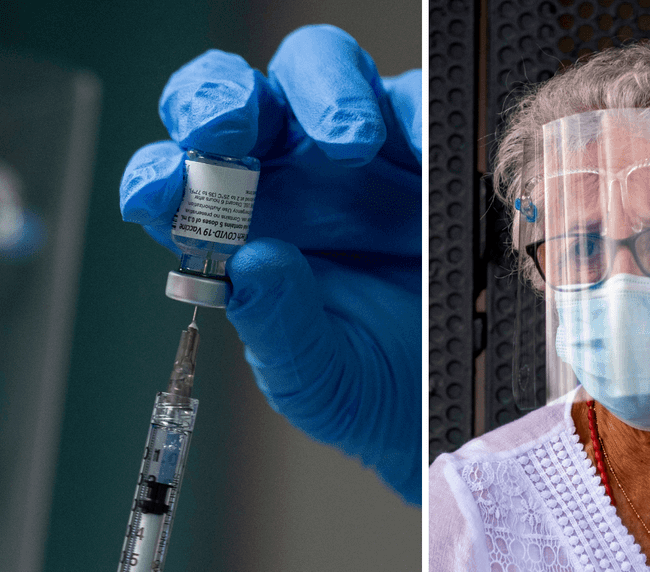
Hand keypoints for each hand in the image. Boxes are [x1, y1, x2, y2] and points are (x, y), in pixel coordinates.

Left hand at [119, 25, 421, 502]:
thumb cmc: (378, 392)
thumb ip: (283, 331)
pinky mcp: (426, 149)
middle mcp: (287, 181)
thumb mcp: (323, 383)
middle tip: (231, 125)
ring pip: (318, 70)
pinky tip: (420, 148)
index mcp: (236, 233)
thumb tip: (253, 264)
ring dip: (324, 92)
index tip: (162, 189)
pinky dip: (414, 111)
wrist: (465, 398)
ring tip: (350, 139)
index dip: (159, 176)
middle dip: (221, 100)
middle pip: (235, 101)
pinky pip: (414, 100)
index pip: (175, 182)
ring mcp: (358, 157)